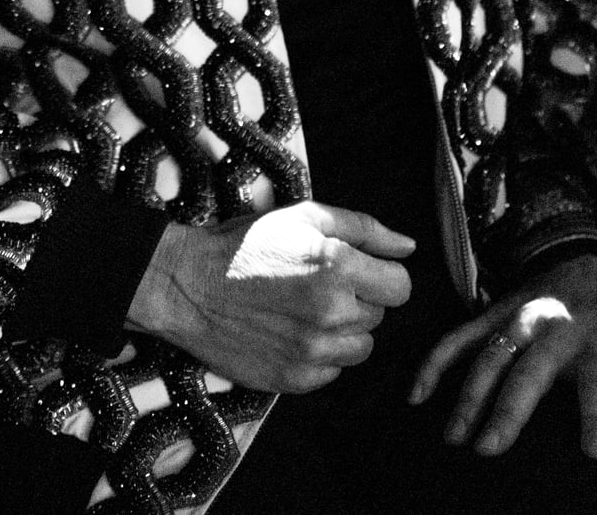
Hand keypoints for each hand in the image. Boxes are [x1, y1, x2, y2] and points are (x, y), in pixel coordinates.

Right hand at [124, 202, 414, 392]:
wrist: (188, 285)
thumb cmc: (247, 244)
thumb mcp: (304, 216)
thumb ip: (364, 229)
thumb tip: (408, 247)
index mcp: (338, 266)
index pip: (400, 286)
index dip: (381, 276)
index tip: (357, 271)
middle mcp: (331, 312)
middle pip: (379, 316)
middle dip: (358, 299)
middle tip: (317, 285)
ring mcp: (312, 351)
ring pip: (360, 348)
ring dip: (343, 330)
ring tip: (304, 310)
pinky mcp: (294, 380)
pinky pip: (332, 372)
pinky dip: (318, 355)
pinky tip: (289, 332)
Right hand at [410, 253, 596, 487]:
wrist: (590, 265)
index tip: (596, 450)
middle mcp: (559, 331)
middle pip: (532, 370)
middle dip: (511, 407)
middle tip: (491, 449)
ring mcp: (520, 320)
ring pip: (490, 355)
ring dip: (470, 394)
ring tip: (456, 438)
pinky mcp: (493, 314)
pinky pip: (458, 337)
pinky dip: (435, 363)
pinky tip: (418, 396)